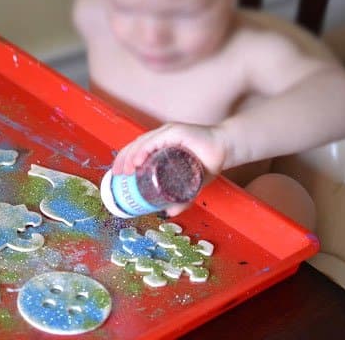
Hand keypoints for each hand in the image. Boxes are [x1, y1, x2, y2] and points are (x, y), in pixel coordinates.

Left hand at [111, 122, 228, 215]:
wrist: (227, 149)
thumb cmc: (207, 161)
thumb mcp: (190, 183)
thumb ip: (181, 198)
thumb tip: (169, 212)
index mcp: (159, 144)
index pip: (136, 150)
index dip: (123, 160)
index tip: (116, 175)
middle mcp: (161, 136)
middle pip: (135, 146)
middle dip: (123, 160)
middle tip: (117, 176)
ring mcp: (168, 132)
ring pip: (142, 142)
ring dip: (130, 156)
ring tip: (125, 170)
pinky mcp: (176, 132)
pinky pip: (155, 140)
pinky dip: (144, 150)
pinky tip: (137, 160)